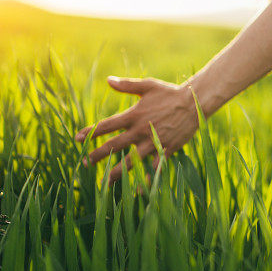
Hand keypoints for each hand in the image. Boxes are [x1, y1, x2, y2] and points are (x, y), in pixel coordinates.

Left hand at [75, 76, 198, 181]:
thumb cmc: (169, 93)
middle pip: (114, 146)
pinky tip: (137, 189)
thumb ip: (126, 85)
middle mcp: (141, 131)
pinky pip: (154, 168)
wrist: (194, 103)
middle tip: (84, 163)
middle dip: (97, 155)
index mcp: (133, 115)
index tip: (77, 139)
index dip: (90, 132)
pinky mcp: (166, 150)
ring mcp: (153, 143)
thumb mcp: (147, 86)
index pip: (107, 125)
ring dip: (117, 172)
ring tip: (105, 182)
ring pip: (131, 162)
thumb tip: (108, 80)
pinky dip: (146, 179)